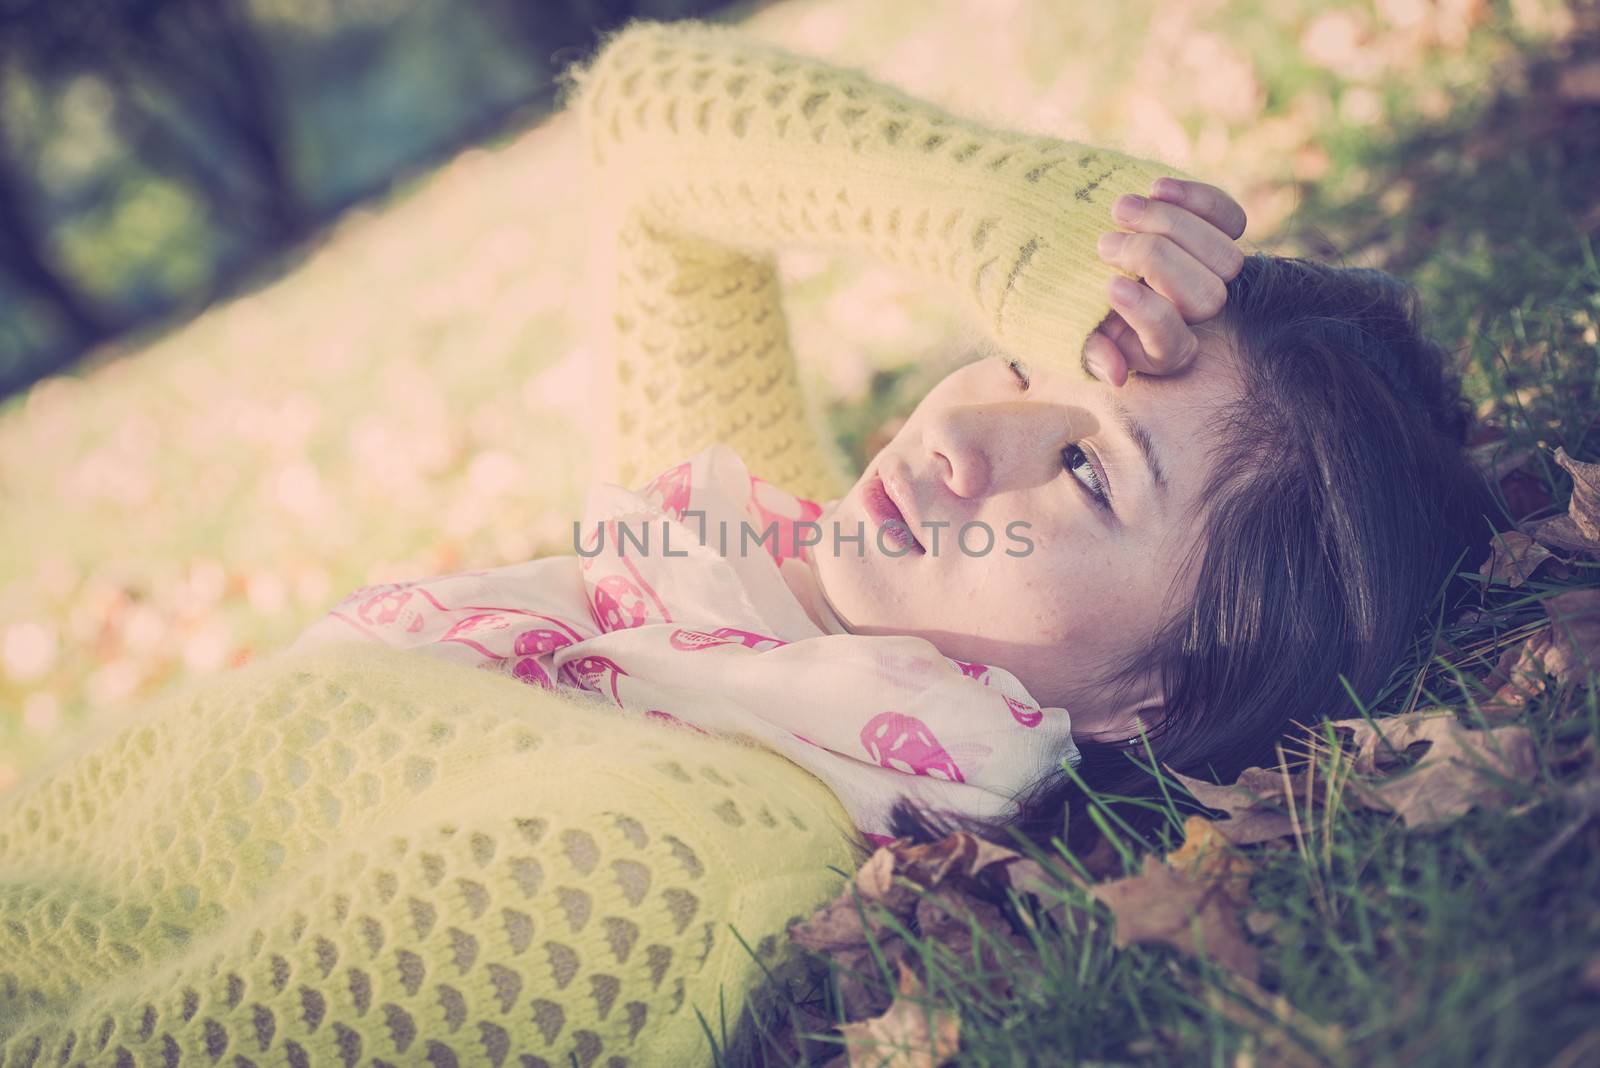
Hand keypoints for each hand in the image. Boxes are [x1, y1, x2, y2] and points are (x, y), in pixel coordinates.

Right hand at [1087, 178, 1247, 385]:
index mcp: (1162, 351)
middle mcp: (1195, 317)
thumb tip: (1116, 375)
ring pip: (1224, 257)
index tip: (1109, 286)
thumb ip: (1090, 350)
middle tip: (1103, 242)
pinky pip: (1232, 220)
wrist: (1078, 255)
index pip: (1171, 342)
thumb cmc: (1071, 300)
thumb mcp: (1069, 328)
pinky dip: (1199, 200)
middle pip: (1206, 297)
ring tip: (1119, 208)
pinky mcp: (1220, 235)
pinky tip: (1155, 188)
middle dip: (1155, 262)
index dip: (1147, 315)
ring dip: (1173, 226)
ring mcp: (1213, 274)